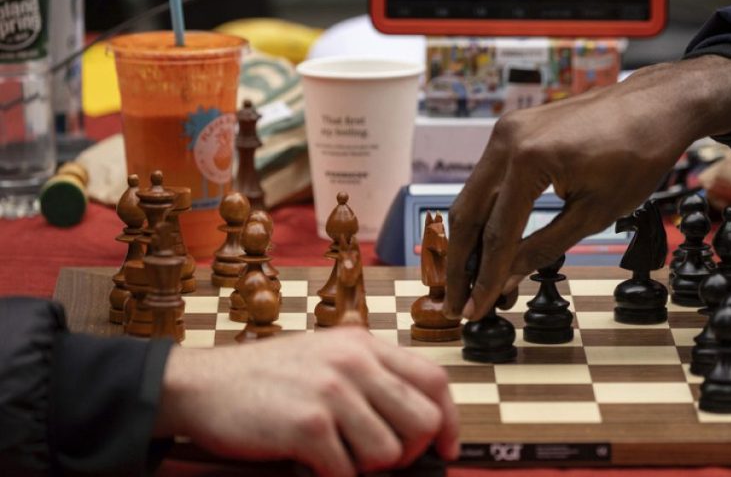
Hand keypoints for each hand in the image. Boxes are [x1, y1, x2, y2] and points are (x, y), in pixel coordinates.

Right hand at [153, 327, 459, 475]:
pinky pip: (347, 472)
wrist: (201, 384)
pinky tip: (311, 465)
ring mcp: (332, 391)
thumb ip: (369, 376)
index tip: (447, 447)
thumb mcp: (326, 356)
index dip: (449, 420)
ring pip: (389, 453)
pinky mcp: (308, 424)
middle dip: (408, 452)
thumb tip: (416, 418)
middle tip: (379, 461)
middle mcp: (355, 362)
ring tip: (335, 456)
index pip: (434, 379)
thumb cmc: (264, 377)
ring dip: (365, 468)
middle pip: (423, 420)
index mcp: (364, 344)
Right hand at [444, 56, 730, 320]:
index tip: (474, 311)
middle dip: (460, 264)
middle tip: (454, 304)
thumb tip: (507, 278)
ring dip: (469, 241)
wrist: (656, 106)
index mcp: (528, 159)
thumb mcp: (594, 213)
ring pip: (472, 196)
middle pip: (467, 213)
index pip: (497, 234)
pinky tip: (489, 245)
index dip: (485, 279)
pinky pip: (489, 179)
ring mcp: (507, 130)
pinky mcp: (513, 130)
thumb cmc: (637, 154)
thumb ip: (544, 247)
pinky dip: (486, 214)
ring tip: (470, 282)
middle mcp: (507, 139)